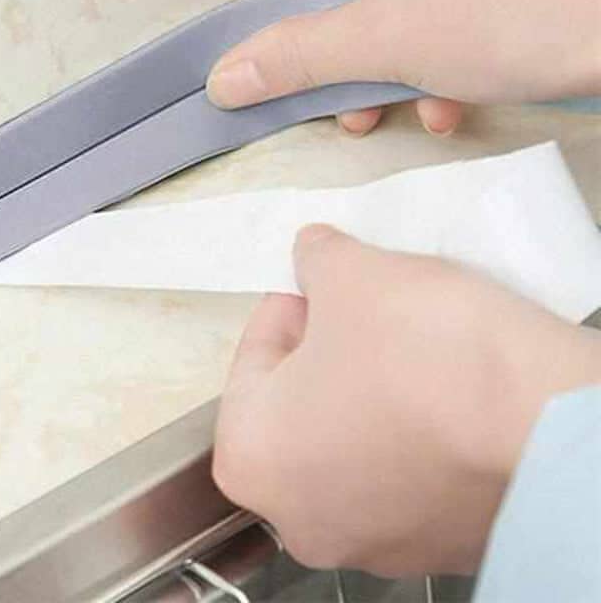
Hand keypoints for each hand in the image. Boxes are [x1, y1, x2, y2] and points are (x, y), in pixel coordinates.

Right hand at [207, 0, 600, 135]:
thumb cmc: (497, 17)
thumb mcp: (377, 44)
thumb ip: (292, 59)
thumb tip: (223, 80)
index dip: (297, 29)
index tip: (312, 80)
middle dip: (352, 55)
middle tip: (358, 109)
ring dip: (396, 57)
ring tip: (413, 109)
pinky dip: (441, 32)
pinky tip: (455, 91)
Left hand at [213, 225, 600, 575]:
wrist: (546, 427)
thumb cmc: (421, 351)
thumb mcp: (351, 276)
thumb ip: (314, 259)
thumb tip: (310, 251)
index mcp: (252, 459)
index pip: (253, 359)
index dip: (287, 307)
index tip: (317, 284)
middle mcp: (300, 517)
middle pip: (298, 404)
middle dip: (324, 346)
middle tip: (357, 305)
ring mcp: (373, 541)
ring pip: (351, 438)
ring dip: (366, 386)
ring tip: (404, 341)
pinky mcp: (437, 545)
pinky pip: (405, 469)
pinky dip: (412, 427)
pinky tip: (442, 388)